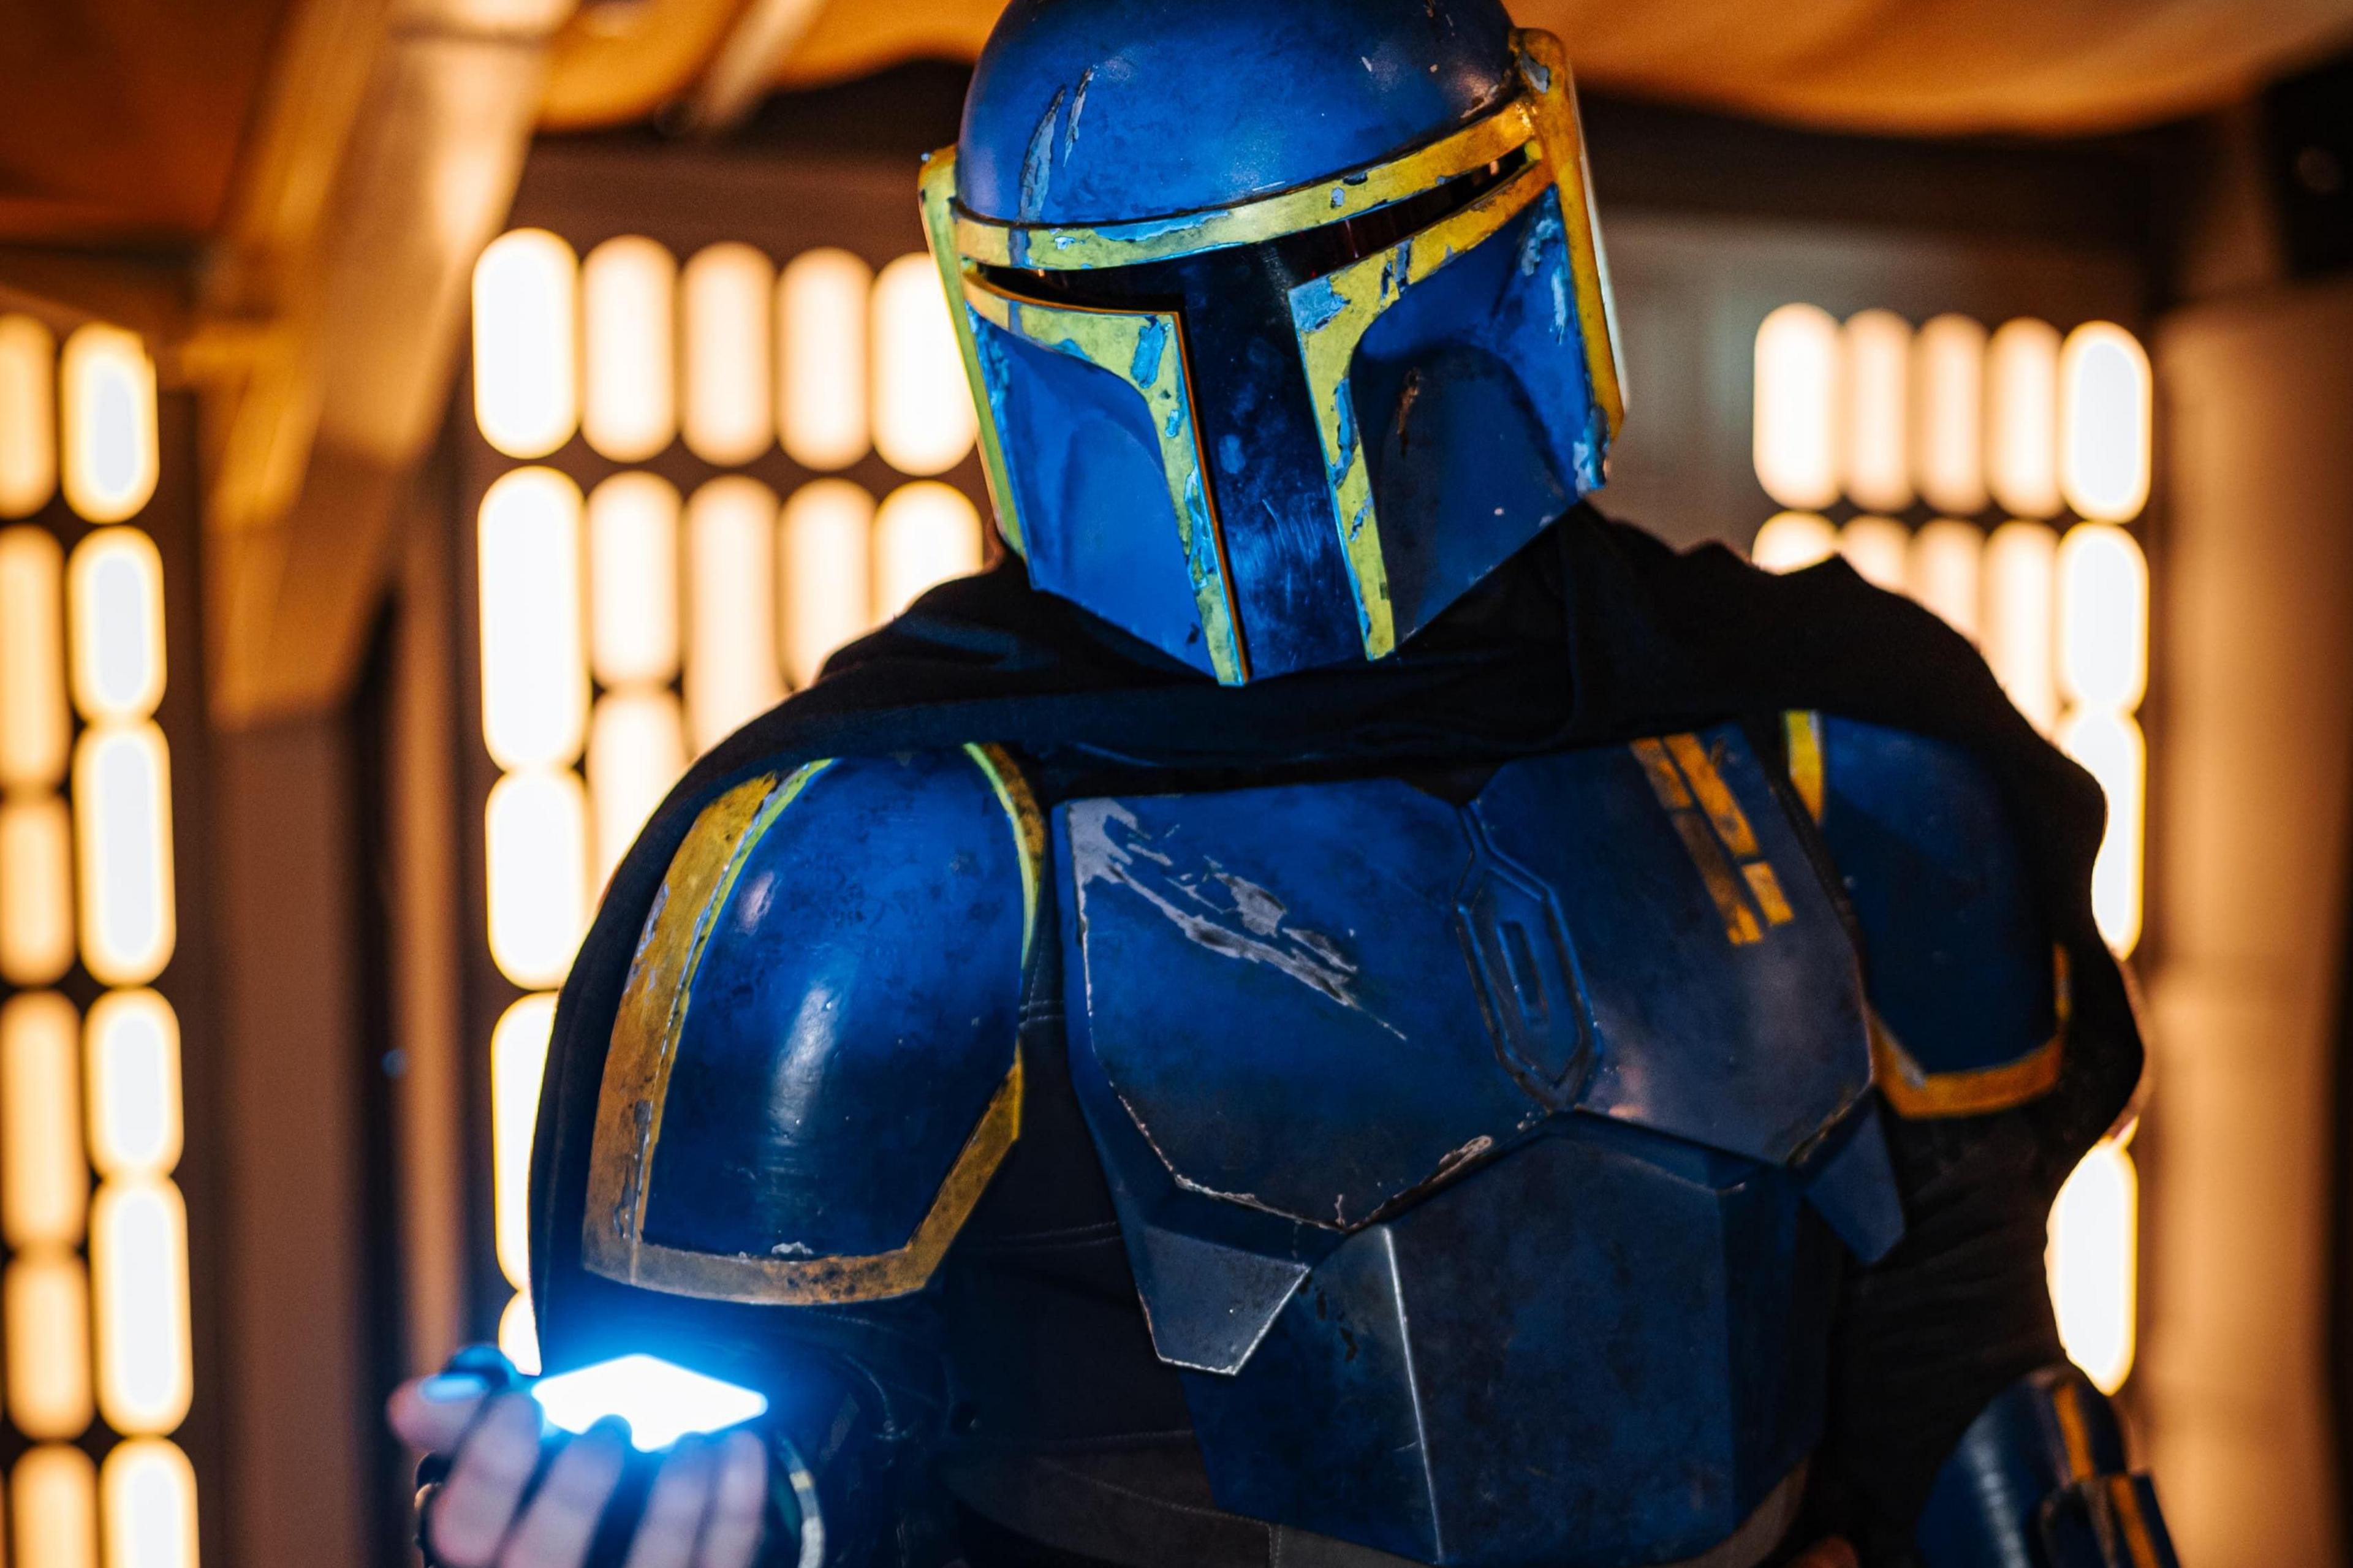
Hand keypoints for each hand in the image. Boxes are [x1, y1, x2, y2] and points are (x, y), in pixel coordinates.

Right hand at [388, 1370, 767, 1567]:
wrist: (622, 1519)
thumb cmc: (553, 1481)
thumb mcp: (511, 1450)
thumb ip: (470, 1419)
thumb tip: (410, 1401)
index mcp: (478, 1559)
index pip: (462, 1535)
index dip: (488, 1471)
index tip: (520, 1403)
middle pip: (542, 1563)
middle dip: (576, 1492)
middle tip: (611, 1422)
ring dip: (673, 1503)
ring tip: (691, 1435)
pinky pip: (718, 1565)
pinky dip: (734, 1507)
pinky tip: (740, 1447)